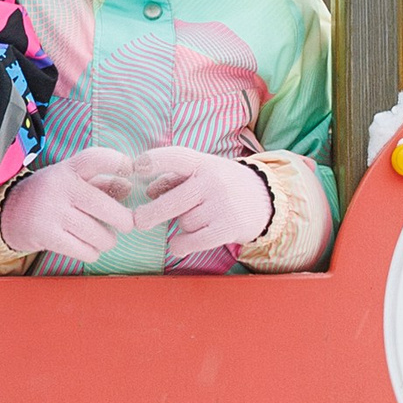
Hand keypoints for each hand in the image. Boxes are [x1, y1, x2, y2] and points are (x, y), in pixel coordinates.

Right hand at [0, 150, 137, 263]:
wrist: (6, 214)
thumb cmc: (51, 197)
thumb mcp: (72, 182)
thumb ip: (100, 183)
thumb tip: (128, 189)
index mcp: (67, 169)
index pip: (94, 158)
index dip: (117, 163)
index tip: (130, 170)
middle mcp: (58, 187)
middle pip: (103, 206)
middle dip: (123, 220)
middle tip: (127, 225)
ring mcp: (50, 212)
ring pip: (96, 233)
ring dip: (107, 241)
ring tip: (105, 240)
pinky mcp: (45, 235)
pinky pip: (82, 250)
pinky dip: (92, 253)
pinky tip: (90, 250)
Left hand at [135, 144, 274, 262]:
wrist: (264, 199)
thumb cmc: (221, 185)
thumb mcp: (202, 173)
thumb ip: (174, 179)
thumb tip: (148, 191)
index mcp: (203, 163)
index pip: (177, 157)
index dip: (156, 160)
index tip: (137, 167)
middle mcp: (214, 180)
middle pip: (173, 201)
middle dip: (151, 213)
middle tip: (139, 221)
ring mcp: (223, 204)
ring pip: (184, 223)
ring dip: (182, 227)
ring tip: (197, 220)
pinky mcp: (229, 227)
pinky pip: (193, 242)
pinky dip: (181, 246)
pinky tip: (179, 245)